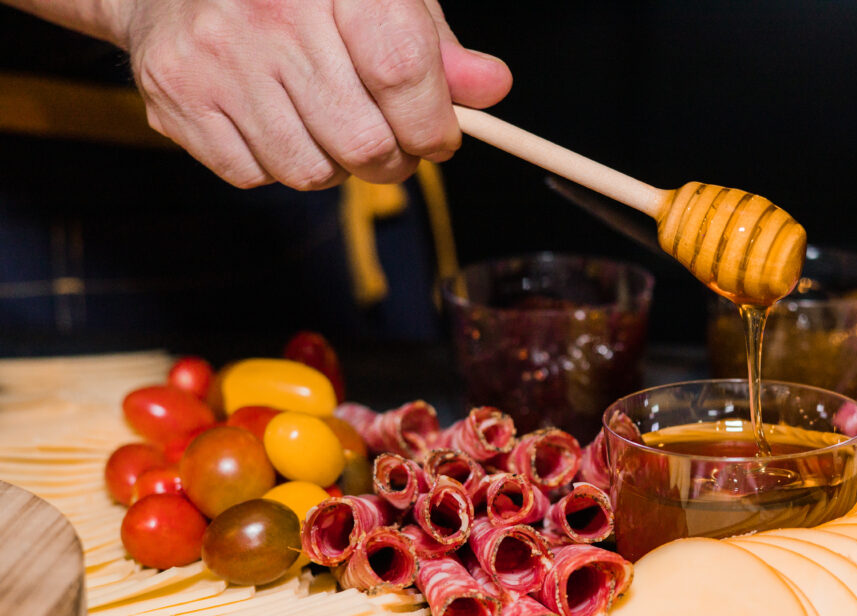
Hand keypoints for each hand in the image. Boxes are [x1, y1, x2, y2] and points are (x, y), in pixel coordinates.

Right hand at [116, 0, 511, 188]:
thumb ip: (437, 48)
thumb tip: (492, 87)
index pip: (402, 71)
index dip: (433, 124)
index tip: (439, 138)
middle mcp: (271, 12)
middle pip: (364, 141)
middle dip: (392, 160)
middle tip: (388, 143)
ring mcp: (218, 57)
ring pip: (312, 171)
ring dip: (334, 166)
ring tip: (326, 123)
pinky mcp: (180, 96)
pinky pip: (257, 175)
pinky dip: (277, 164)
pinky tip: (273, 120)